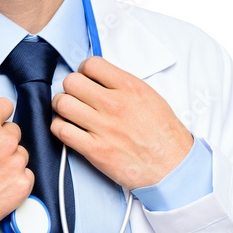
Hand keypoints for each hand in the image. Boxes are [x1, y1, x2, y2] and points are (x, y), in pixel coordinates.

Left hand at [50, 56, 192, 189]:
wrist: (172, 167)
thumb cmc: (165, 136)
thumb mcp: (151, 98)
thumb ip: (124, 86)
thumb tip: (102, 79)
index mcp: (130, 87)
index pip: (91, 64)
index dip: (84, 71)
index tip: (86, 79)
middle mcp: (114, 104)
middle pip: (72, 82)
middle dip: (71, 88)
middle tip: (76, 97)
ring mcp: (103, 127)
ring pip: (62, 104)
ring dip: (62, 107)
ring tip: (69, 113)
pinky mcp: (94, 149)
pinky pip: (61, 130)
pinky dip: (59, 128)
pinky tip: (69, 129)